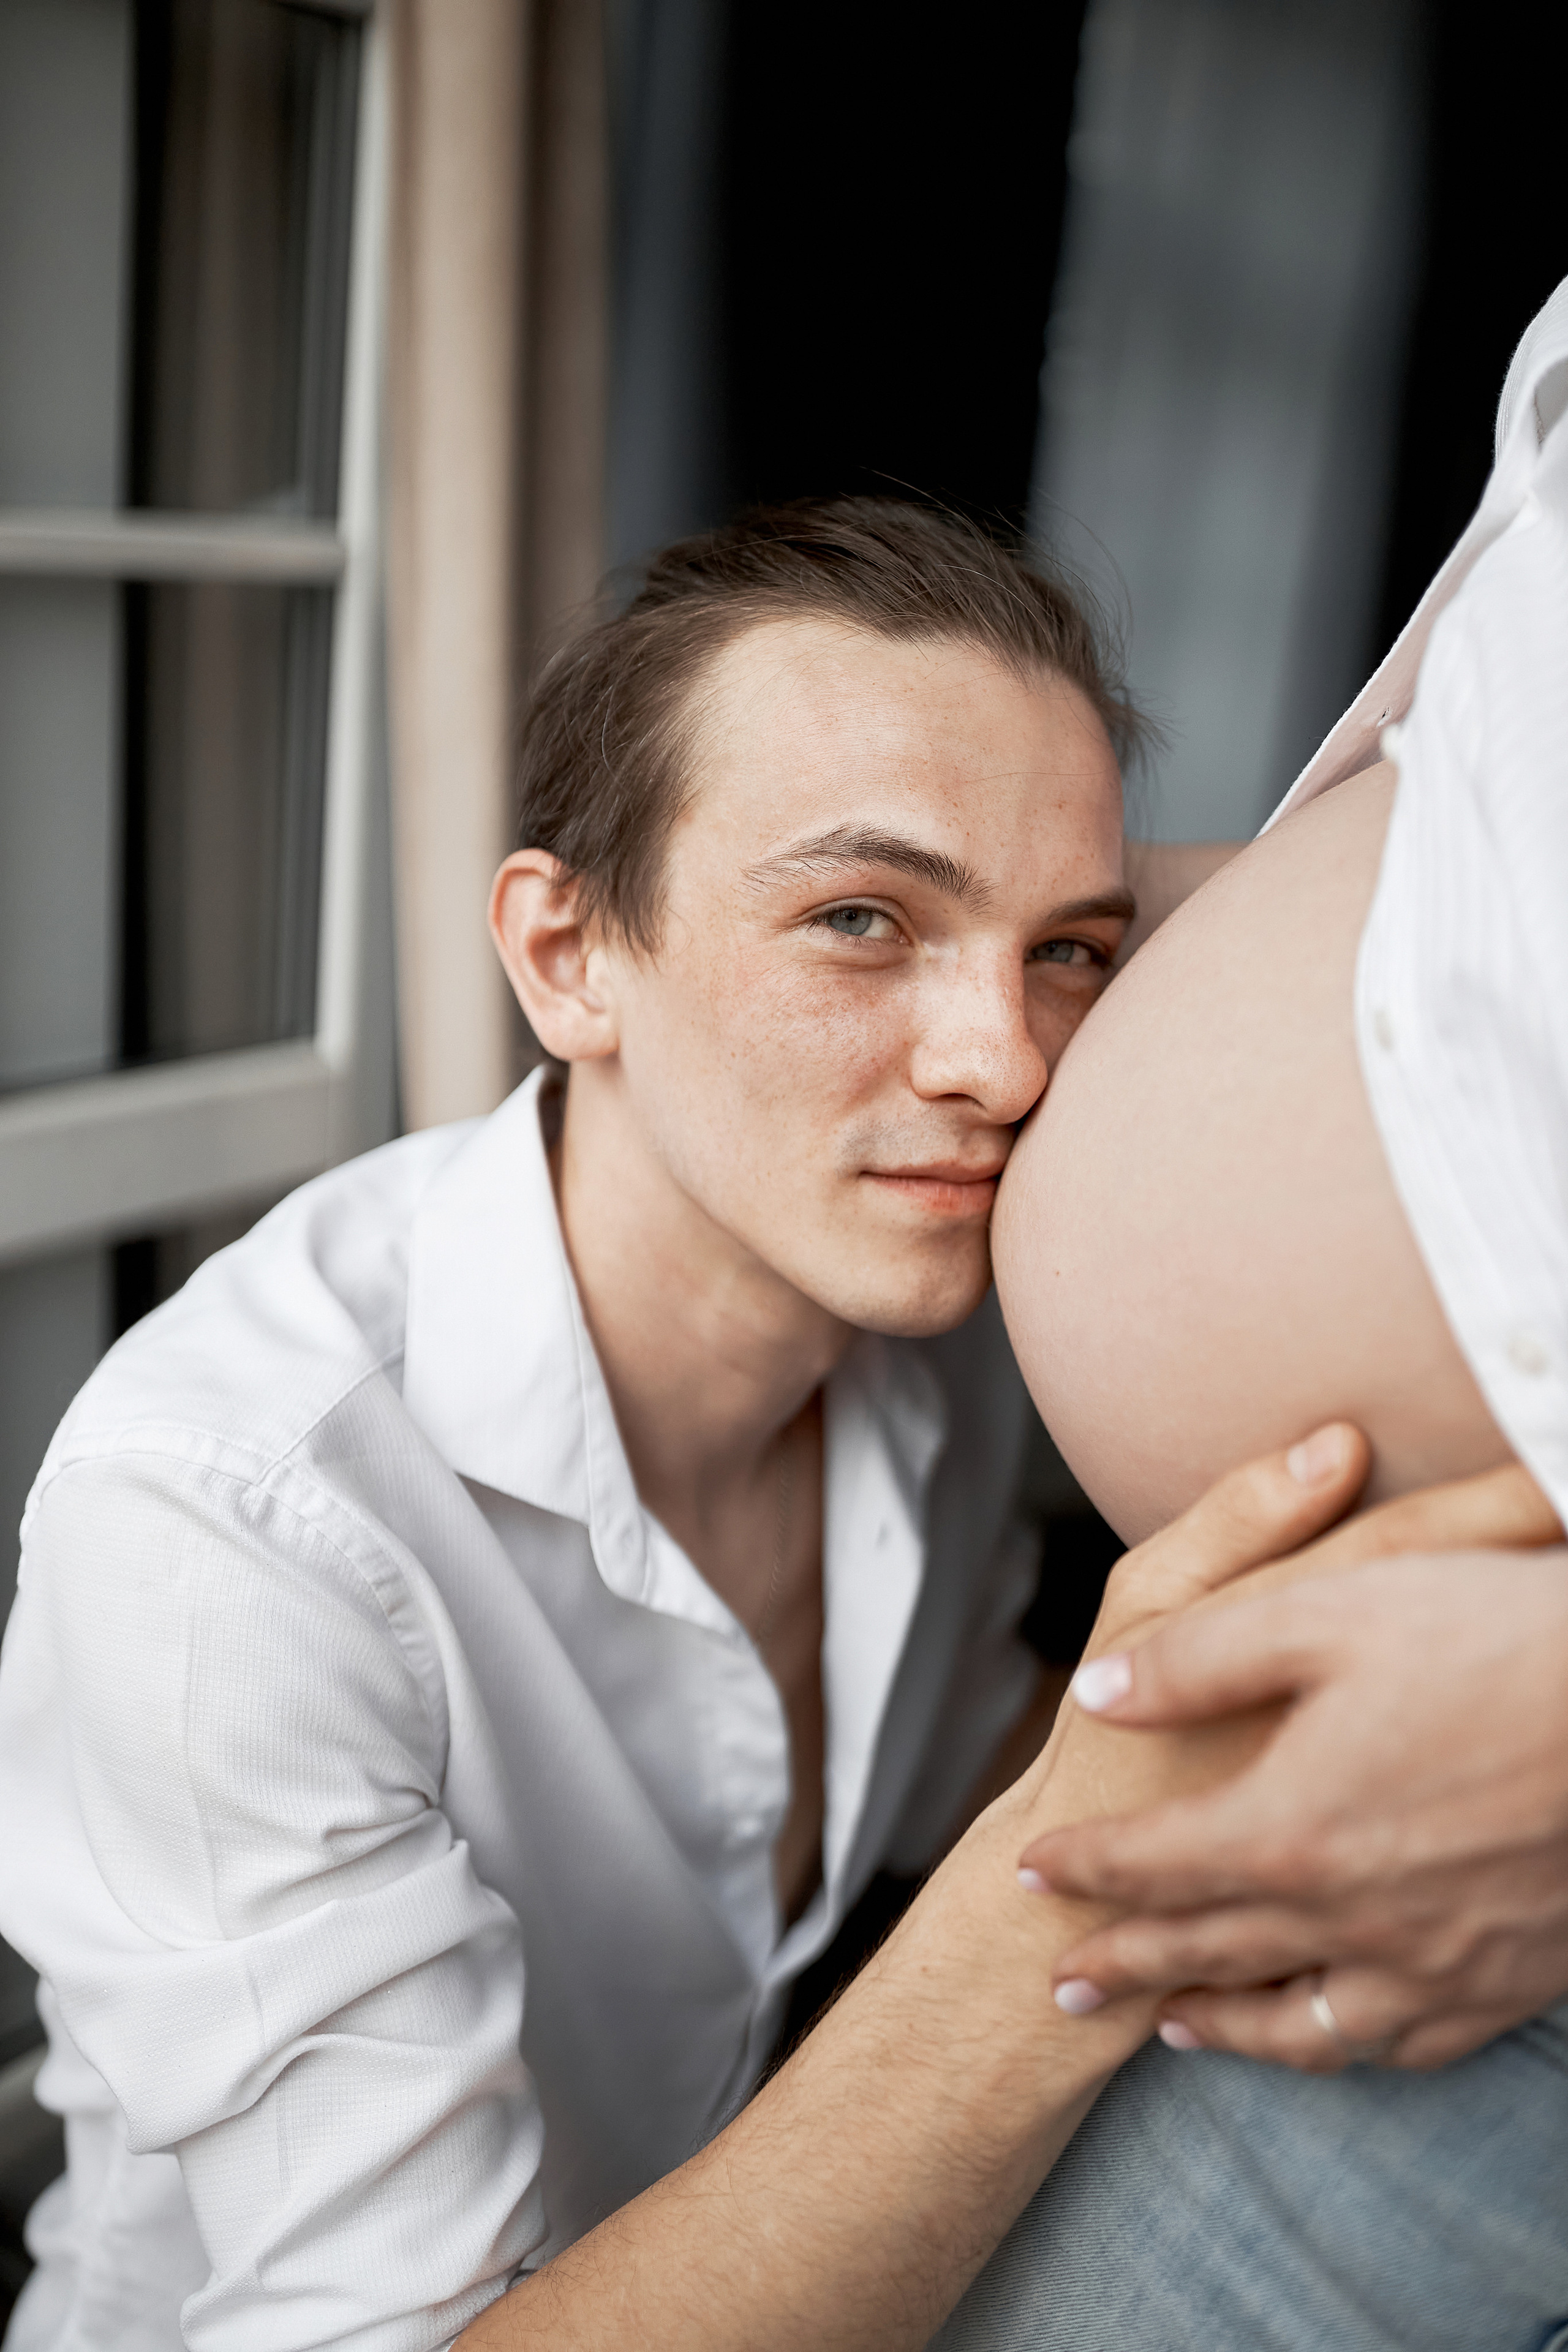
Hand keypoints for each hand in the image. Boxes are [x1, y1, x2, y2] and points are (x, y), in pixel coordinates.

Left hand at [1021, 1470, 1567, 2071]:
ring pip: (1301, 2021)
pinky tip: (1331, 2034)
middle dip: (1124, 1964)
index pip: (1153, 1863)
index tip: (1030, 1872)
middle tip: (1059, 1985)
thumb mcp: (1327, 1610)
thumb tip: (1098, 1690)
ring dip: (1224, 2024)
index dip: (1083, 1868)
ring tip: (1174, 2025)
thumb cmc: (1494, 1638)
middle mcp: (1354, 1916)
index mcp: (1292, 1826)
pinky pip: (1406, 2041)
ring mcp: (1435, 1962)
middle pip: (1208, 1953)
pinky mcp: (1509, 1979)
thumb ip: (1197, 1656)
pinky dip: (1344, 2045)